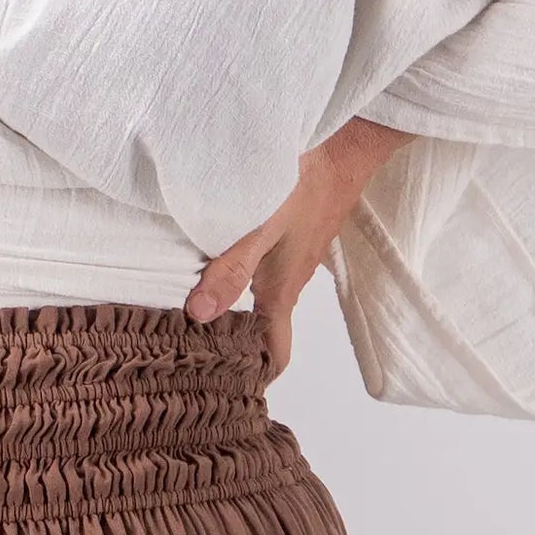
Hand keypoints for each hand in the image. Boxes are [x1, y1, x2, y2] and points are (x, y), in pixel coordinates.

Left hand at [184, 117, 410, 371]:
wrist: (343, 146)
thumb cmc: (305, 186)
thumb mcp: (259, 228)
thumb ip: (228, 270)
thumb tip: (198, 314)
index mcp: (281, 291)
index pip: (276, 353)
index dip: (256, 376)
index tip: (226, 388)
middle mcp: (288, 280)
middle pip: (264, 329)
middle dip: (234, 345)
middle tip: (191, 350)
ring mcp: (292, 257)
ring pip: (262, 297)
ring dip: (235, 307)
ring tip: (191, 309)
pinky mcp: (290, 233)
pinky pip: (264, 268)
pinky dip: (241, 276)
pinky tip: (211, 261)